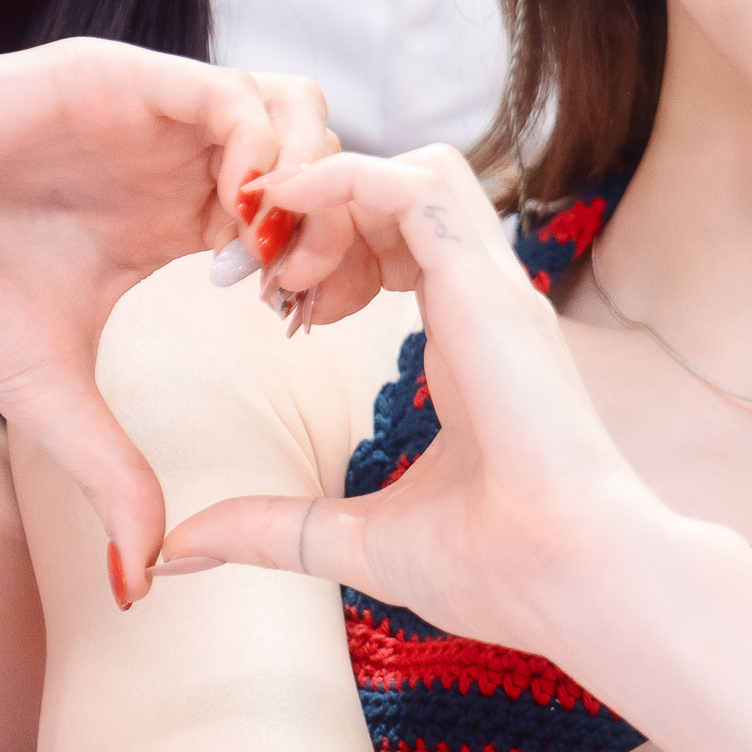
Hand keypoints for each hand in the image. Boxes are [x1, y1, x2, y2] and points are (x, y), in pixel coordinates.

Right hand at [0, 39, 353, 595]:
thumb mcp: (51, 395)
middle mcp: (185, 163)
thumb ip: (112, 475)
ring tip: (270, 252)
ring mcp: (162, 116)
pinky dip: (260, 151)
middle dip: (335, 226)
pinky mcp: (129, 77)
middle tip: (301, 292)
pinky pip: (236, 93)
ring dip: (308, 183)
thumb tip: (139, 588)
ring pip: (298, 113)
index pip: (304, 228)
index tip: (296, 327)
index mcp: (183, 221)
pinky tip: (232, 216)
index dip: (325, 270)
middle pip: (323, 166)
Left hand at [156, 146, 650, 654]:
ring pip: (411, 170)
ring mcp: (494, 288)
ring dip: (328, 189)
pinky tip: (283, 213)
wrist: (571, 582)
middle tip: (248, 264)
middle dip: (318, 207)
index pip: (401, 245)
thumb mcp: (355, 540)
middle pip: (404, 191)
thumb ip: (273, 527)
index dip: (323, 250)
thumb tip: (180, 549)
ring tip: (268, 249)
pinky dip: (342, 179)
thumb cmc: (498, 571)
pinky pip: (412, 185)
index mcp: (470, 345)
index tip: (257, 296)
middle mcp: (487, 302)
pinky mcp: (487, 287)